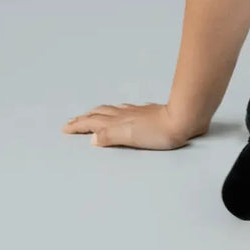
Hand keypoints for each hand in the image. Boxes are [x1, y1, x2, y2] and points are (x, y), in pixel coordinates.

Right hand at [61, 102, 200, 149]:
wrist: (183, 118)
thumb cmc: (159, 132)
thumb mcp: (130, 137)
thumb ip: (110, 137)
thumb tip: (92, 139)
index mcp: (117, 122)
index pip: (92, 123)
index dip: (78, 126)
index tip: (65, 128)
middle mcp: (124, 115)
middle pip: (99, 114)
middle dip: (84, 118)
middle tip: (73, 121)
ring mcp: (136, 112)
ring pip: (111, 110)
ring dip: (98, 113)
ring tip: (92, 114)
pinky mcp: (148, 112)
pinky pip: (126, 109)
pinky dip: (116, 111)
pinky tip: (123, 111)